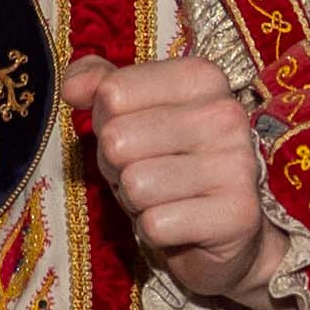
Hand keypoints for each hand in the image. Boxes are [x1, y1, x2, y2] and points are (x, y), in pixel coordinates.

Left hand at [65, 56, 275, 303]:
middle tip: (148, 173)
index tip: (138, 136)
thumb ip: (100, 85)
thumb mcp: (133, 114)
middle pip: (117, 139)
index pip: (112, 92)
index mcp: (202, 78)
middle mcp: (226, 114)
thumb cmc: (170, 164)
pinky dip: (154, 231)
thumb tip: (72, 88)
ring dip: (136, 201)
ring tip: (164, 198)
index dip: (108, 122)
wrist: (226, 230)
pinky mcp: (237, 214)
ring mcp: (237, 164)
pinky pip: (154, 224)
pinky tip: (180, 224)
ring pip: (134, 184)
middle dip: (118, 166)